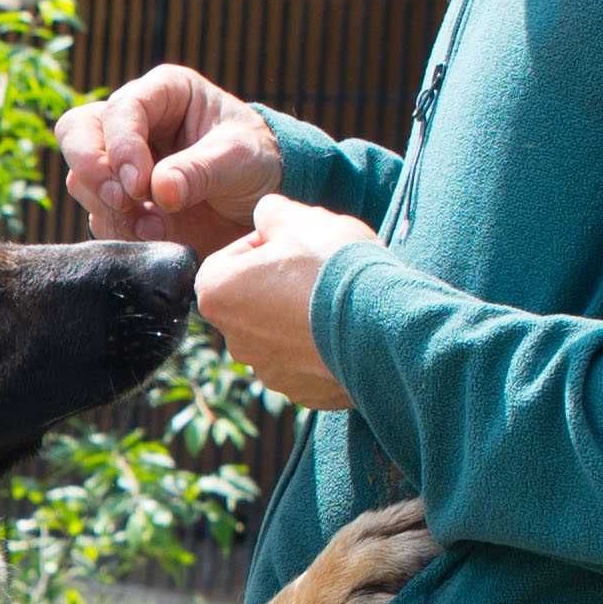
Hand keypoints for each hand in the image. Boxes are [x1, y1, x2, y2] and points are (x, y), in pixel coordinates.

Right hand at [54, 63, 281, 255]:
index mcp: (163, 94)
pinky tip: (155, 235)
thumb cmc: (257, 161)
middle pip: (77, 132)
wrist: (261, 203)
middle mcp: (133, 123)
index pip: (120, 109)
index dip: (121, 145)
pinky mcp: (122, 201)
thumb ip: (200, 170)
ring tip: (154, 226)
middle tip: (122, 200)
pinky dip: (120, 230)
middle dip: (93, 169)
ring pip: (82, 178)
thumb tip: (159, 191)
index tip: (139, 184)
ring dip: (109, 207)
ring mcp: (122, 163)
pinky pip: (99, 215)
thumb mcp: (239, 158)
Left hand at [195, 194, 375, 410]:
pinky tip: (351, 327)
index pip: (229, 257)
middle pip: (255, 297)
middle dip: (282, 280)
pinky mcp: (303, 392)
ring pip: (282, 330)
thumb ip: (271, 212)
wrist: (385, 324)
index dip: (264, 242)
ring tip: (341, 297)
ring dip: (303, 313)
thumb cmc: (332, 266)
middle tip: (321, 267)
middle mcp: (234, 340)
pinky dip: (324, 343)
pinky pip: (309, 359)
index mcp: (217, 293)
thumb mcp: (300, 218)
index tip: (295, 241)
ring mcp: (270, 371)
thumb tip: (267, 215)